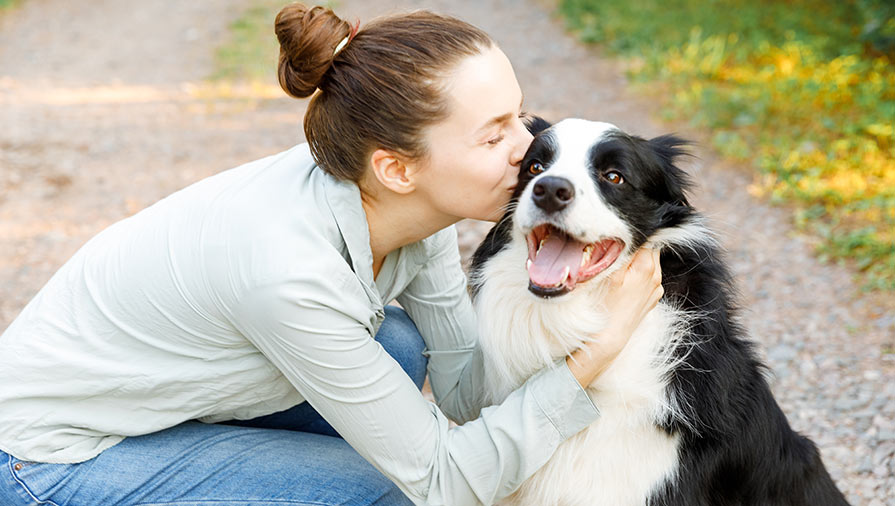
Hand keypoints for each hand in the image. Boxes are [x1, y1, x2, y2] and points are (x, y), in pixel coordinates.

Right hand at [566, 247, 663, 387]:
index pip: (644, 239)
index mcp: (647, 266)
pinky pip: (649, 278)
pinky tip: (626, 283)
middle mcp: (656, 276)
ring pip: (650, 263)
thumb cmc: (606, 305)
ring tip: (621, 270)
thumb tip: (624, 236)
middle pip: (649, 249)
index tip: (618, 240)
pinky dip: (639, 275)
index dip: (630, 238)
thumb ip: (620, 253)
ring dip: (638, 262)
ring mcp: (657, 288)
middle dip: (636, 248)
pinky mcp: (654, 297)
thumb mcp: (609, 274)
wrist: (610, 335)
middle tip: (617, 254)